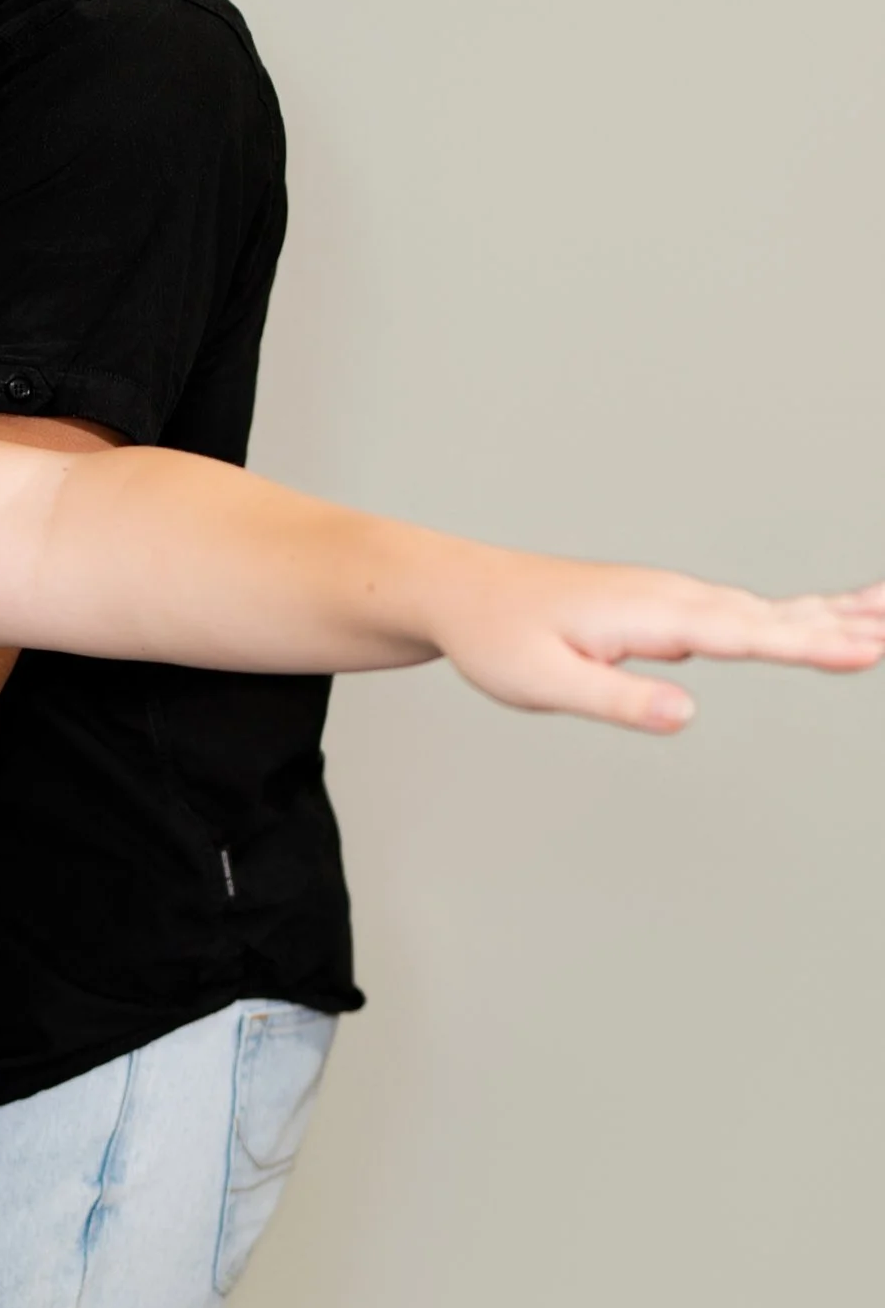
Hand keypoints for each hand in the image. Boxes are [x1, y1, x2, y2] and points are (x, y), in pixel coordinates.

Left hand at [437, 555, 884, 730]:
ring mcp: (673, 600)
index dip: (809, 645)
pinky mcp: (666, 608)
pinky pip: (743, 614)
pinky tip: (821, 618)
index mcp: (650, 615)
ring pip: (768, 611)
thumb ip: (618, 698)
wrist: (463, 594)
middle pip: (774, 617)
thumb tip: (686, 712)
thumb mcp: (545, 684)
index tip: (865, 649)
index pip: (746, 635)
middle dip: (841, 626)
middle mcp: (672, 598)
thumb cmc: (496, 640)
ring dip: (832, 615)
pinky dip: (793, 615)